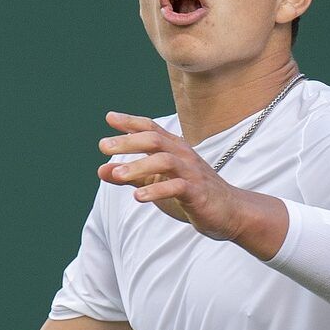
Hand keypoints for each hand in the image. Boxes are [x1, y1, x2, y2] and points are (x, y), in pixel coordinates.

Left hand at [97, 111, 253, 241]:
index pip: (151, 129)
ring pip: (164, 161)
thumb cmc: (190, 193)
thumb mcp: (155, 183)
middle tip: (103, 145)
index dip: (131, 122)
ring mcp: (191, 172)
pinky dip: (156, 190)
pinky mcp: (197, 192)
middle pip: (154, 140)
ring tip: (118, 175)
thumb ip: (130, 176)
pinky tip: (138, 196)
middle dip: (128, 141)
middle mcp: (182, 155)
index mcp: (174, 148)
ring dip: (139, 166)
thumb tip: (100, 169)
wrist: (228, 212)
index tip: (109, 118)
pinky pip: (176, 186)